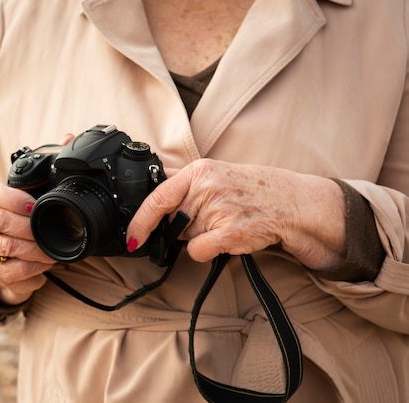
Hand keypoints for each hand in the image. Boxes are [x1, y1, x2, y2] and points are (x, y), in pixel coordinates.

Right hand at [0, 133, 74, 304]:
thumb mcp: (36, 195)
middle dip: (26, 227)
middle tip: (47, 230)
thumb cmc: (23, 221)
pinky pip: (10, 270)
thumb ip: (50, 168)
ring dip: (33, 249)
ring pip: (4, 246)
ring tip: (51, 250)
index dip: (13, 199)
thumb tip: (70, 137)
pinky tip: (44, 264)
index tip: (34, 205)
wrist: (8, 257)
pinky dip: (31, 268)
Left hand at [126, 159, 346, 270]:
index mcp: (199, 171)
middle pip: (172, 223)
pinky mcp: (230, 233)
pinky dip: (207, 250)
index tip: (132, 237)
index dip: (140, 221)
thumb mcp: (214, 174)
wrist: (291, 201)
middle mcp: (207, 188)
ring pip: (185, 239)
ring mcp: (219, 210)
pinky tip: (226, 238)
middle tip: (208, 218)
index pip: (157, 197)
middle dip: (183, 228)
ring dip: (199, 237)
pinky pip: (198, 251)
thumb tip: (148, 191)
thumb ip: (182, 183)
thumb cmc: (250, 190)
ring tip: (224, 222)